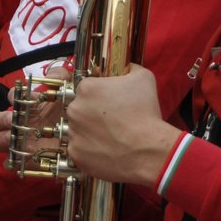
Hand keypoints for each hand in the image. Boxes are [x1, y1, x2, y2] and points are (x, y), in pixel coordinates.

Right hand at [0, 67, 71, 157]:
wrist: (81, 138)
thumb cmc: (70, 114)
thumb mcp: (69, 91)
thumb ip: (61, 77)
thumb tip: (51, 74)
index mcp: (28, 106)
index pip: (12, 96)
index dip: (15, 96)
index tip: (25, 98)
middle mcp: (20, 123)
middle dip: (2, 119)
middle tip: (12, 120)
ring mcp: (20, 141)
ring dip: (1, 139)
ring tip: (13, 140)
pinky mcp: (24, 160)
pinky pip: (9, 163)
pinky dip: (11, 162)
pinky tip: (20, 159)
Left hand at [62, 64, 179, 187]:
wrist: (147, 151)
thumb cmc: (146, 114)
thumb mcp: (144, 78)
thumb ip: (130, 67)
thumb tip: (127, 66)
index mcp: (87, 87)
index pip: (87, 87)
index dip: (100, 95)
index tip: (111, 103)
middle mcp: (75, 109)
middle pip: (80, 108)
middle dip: (93, 113)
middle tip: (112, 121)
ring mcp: (73, 133)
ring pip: (78, 129)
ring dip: (90, 132)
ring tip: (111, 137)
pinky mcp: (76, 154)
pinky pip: (79, 149)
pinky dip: (90, 151)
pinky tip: (107, 150)